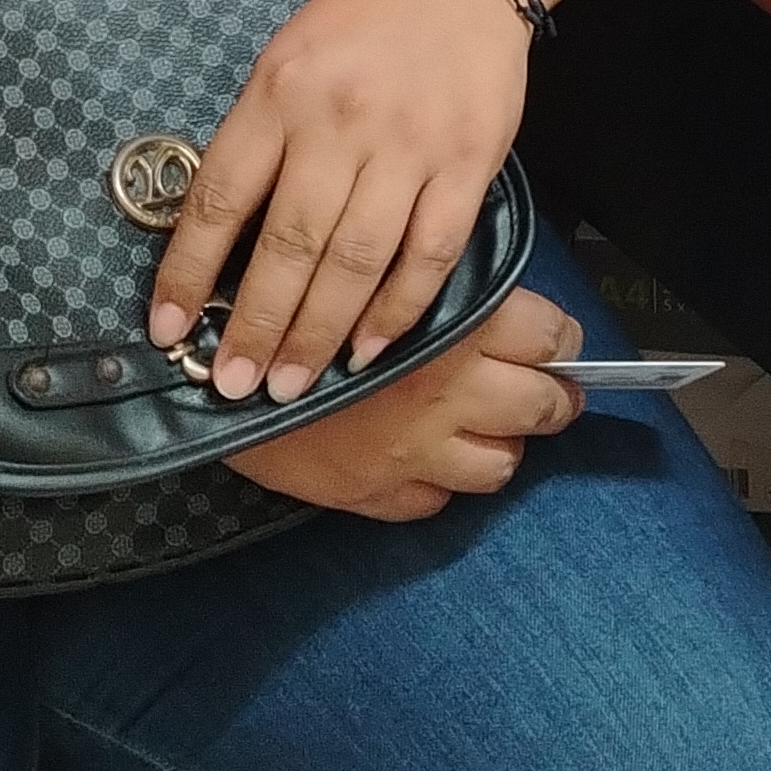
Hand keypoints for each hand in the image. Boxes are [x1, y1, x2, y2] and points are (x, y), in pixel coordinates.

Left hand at [149, 0, 532, 403]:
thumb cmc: (359, 26)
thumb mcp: (285, 61)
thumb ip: (258, 143)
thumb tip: (221, 247)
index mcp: (279, 93)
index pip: (221, 199)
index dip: (188, 274)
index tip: (166, 333)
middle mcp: (339, 120)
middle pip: (290, 244)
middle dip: (256, 326)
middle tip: (232, 384)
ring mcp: (408, 143)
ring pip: (357, 259)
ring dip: (319, 332)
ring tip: (290, 384)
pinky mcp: (468, 161)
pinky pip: (429, 252)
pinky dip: (398, 308)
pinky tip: (369, 348)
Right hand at [220, 286, 585, 520]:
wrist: (213, 368)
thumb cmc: (293, 304)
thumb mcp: (374, 270)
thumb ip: (436, 280)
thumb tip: (491, 292)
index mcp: (454, 325)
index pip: (549, 338)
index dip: (557, 339)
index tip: (552, 341)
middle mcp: (449, 392)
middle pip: (544, 406)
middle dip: (553, 398)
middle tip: (548, 391)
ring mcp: (419, 452)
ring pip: (503, 464)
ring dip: (500, 444)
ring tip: (484, 426)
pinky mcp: (382, 495)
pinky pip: (439, 501)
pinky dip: (439, 481)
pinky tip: (422, 456)